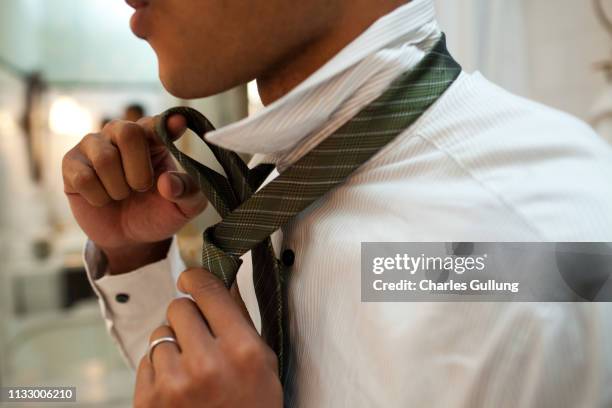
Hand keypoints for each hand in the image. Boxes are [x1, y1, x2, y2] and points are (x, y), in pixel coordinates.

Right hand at [62, 115, 207, 272]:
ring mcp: (94, 145)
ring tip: (122, 195)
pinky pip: (84, 178)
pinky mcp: (72, 163)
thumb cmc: (158, 212)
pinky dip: (98, 197)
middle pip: (128, 132)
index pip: (158, 124)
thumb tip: (167, 182)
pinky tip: (102, 198)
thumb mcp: (184, 208)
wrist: (129, 237)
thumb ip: (188, 193)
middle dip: (138, 169)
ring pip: (105, 159)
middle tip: (141, 187)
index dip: (166, 124)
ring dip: (118, 188)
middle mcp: (122, 133)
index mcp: (154, 137)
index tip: (179, 123)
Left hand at [135, 268, 282, 407]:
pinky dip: (159, 367)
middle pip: (179, 307)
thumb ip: (240, 319)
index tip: (192, 278)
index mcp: (242, 350)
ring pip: (160, 333)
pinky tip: (177, 384)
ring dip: (173, 343)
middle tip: (199, 334)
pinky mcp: (148, 400)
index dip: (197, 278)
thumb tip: (221, 280)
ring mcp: (174, 384)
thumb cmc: (251, 407)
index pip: (208, 291)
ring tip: (190, 368)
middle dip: (187, 316)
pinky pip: (146, 360)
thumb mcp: (262, 363)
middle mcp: (206, 364)